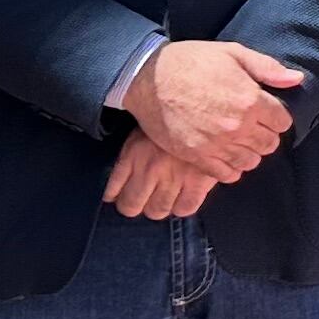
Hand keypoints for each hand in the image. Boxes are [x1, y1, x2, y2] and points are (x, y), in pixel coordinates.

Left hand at [104, 128, 218, 220]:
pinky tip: (182, 198)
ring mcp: (173, 178)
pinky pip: (185, 208)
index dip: (116, 197)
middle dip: (134, 205)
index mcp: (133, 154)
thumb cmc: (174, 118)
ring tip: (163, 199)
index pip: (113, 190)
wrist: (206, 108)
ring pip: (157, 210)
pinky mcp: (197, 182)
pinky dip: (182, 207)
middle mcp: (149, 170)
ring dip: (158, 207)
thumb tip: (120, 180)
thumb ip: (132, 154)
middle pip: (131, 206)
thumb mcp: (145, 129)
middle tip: (141, 200)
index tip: (119, 197)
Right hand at [125, 38, 304, 183]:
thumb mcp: (233, 52)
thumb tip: (296, 79)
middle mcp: (238, 126)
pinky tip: (225, 154)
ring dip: (249, 152)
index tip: (266, 112)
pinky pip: (227, 174)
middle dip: (265, 135)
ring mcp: (217, 144)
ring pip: (251, 161)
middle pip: (269, 144)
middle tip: (252, 126)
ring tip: (238, 140)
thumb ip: (267, 68)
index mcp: (251, 100)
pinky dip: (231, 168)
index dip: (276, 116)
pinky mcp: (197, 157)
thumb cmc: (192, 61)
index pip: (283, 122)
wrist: (149, 77)